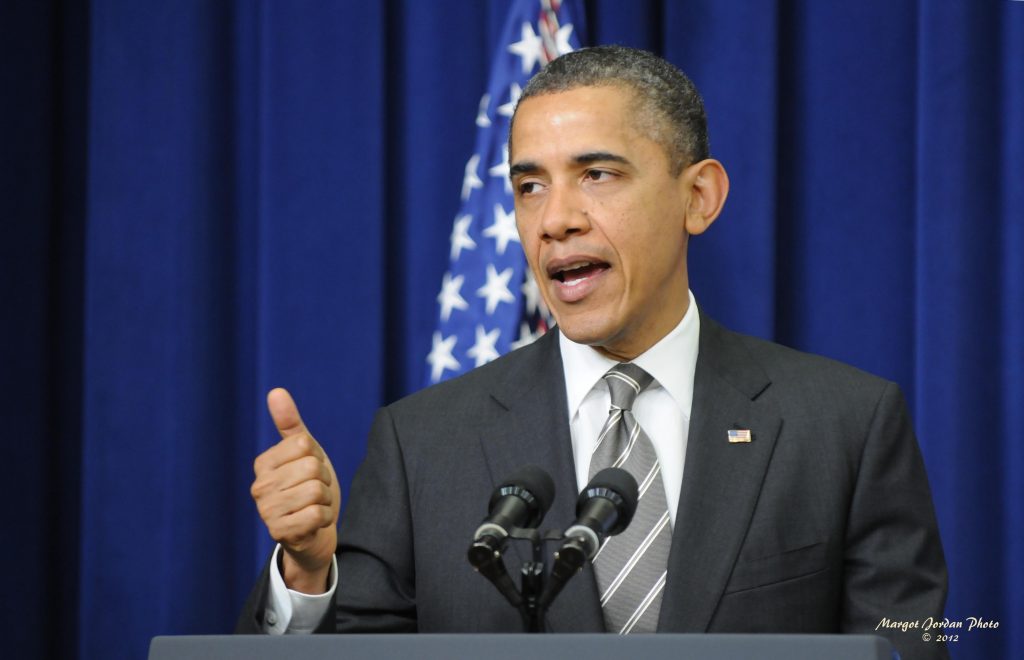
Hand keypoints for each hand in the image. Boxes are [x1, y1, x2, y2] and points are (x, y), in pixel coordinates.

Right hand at [251, 388, 340, 592]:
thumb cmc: (309, 488)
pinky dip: (325, 518)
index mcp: (263, 464)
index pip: (305, 444)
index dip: (317, 458)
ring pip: (316, 490)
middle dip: (324, 480)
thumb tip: (276, 392)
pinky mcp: (280, 533)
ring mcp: (267, 512)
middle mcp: (259, 487)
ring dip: (325, 500)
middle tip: (315, 493)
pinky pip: (318, 514)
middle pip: (312, 467)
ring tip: (314, 507)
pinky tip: (314, 523)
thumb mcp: (305, 453)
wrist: (314, 534)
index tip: (310, 473)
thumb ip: (290, 423)